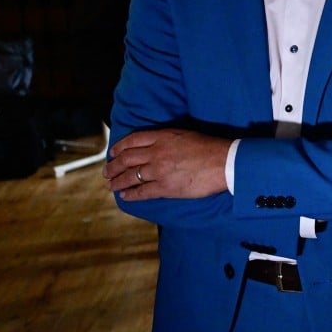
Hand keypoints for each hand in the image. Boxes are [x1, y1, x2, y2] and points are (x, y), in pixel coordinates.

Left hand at [104, 128, 229, 200]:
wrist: (224, 162)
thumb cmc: (210, 147)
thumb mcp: (185, 135)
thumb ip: (167, 139)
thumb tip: (156, 146)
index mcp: (162, 137)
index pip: (132, 140)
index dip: (119, 147)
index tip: (113, 153)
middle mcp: (156, 153)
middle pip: (126, 159)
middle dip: (113, 166)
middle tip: (107, 172)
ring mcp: (159, 171)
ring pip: (130, 176)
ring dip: (117, 182)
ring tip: (111, 185)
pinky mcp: (165, 187)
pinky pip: (142, 192)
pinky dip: (131, 195)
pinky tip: (125, 196)